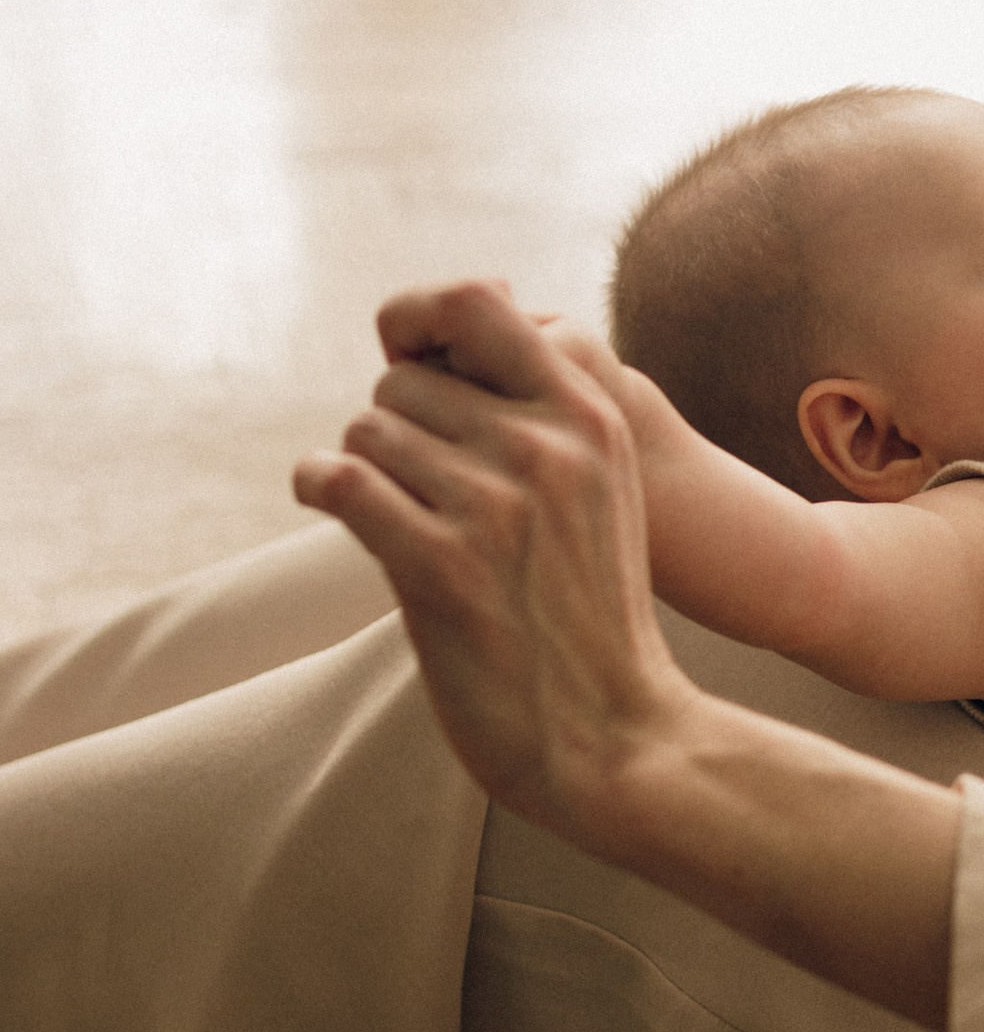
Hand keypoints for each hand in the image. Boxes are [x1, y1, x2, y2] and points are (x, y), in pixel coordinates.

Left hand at [292, 279, 699, 839]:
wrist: (615, 735)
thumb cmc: (591, 611)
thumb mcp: (605, 484)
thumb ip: (549, 401)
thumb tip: (479, 296)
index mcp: (592, 418)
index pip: (474, 304)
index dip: (418, 318)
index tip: (404, 355)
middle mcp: (547, 448)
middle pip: (403, 383)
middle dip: (396, 429)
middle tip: (419, 490)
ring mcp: (496, 506)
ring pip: (366, 432)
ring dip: (366, 473)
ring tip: (404, 522)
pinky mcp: (442, 568)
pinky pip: (340, 481)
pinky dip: (320, 488)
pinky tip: (333, 506)